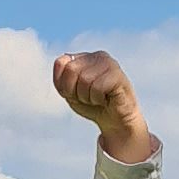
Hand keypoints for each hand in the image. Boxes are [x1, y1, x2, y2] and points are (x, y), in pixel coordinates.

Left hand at [51, 48, 154, 162]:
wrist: (114, 122)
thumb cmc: (92, 106)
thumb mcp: (69, 93)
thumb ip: (60, 78)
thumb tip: (61, 61)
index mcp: (83, 57)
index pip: (60, 63)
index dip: (64, 84)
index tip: (76, 93)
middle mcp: (96, 56)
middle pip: (71, 70)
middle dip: (75, 91)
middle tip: (88, 97)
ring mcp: (109, 63)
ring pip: (84, 79)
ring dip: (87, 97)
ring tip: (98, 98)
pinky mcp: (118, 75)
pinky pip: (97, 87)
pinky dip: (97, 99)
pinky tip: (106, 99)